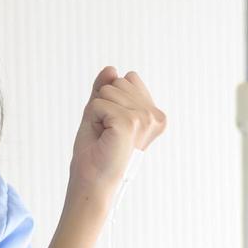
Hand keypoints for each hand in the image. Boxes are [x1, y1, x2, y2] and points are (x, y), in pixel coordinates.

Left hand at [67, 67, 166, 201]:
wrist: (92, 179)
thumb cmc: (96, 150)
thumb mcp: (99, 112)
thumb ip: (105, 89)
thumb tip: (111, 68)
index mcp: (154, 113)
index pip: (129, 78)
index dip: (110, 98)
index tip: (112, 124)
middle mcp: (155, 115)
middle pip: (118, 81)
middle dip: (103, 103)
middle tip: (105, 131)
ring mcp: (145, 119)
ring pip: (107, 90)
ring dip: (97, 112)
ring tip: (104, 135)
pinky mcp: (130, 122)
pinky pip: (98, 103)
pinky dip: (93, 119)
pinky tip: (103, 137)